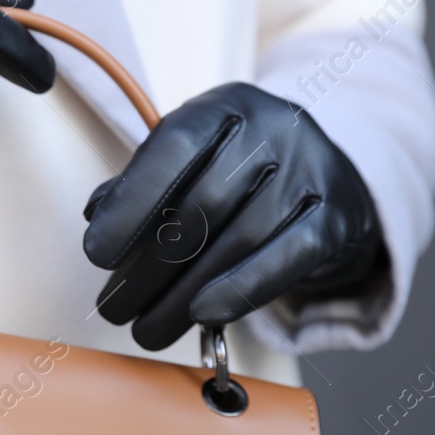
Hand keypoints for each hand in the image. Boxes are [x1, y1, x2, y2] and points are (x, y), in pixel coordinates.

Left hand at [83, 83, 382, 349]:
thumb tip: (98, 217)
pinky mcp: (338, 216)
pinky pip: (287, 258)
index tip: (96, 254)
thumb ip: (144, 180)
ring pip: (240, 240)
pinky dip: (242, 290)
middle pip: (205, 204)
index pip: (175, 146)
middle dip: (150, 266)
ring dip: (184, 294)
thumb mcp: (194, 159)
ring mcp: (312, 170)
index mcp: (226, 105)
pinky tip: (204, 316)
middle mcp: (274, 128)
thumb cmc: (241, 172)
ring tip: (147, 328)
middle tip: (114, 308)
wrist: (329, 177)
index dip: (132, 202)